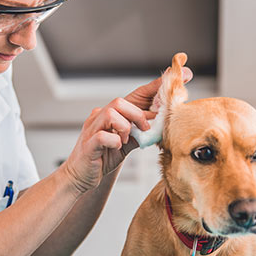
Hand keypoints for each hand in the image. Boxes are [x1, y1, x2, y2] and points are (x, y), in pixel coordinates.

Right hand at [61, 64, 192, 193]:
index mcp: (110, 114)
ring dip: (125, 126)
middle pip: (119, 101)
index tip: (175, 78)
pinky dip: (115, 141)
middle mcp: (99, 117)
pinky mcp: (88, 145)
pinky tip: (117, 147)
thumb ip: (140, 133)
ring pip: (110, 113)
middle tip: (145, 129)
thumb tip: (160, 126)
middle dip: (138, 114)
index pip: (134, 95)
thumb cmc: (102, 157)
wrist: (80, 177)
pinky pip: (103, 136)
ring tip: (127, 139)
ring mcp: (92, 129)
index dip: (154, 87)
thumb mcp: (126, 143)